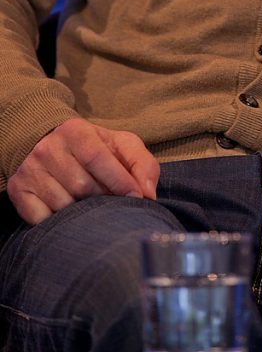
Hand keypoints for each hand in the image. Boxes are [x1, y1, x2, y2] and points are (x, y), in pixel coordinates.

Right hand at [7, 118, 159, 225]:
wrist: (47, 142)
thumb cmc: (92, 148)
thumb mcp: (120, 145)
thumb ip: (142, 163)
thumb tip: (148, 195)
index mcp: (75, 131)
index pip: (98, 158)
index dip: (119, 181)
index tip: (136, 198)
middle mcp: (48, 149)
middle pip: (82, 187)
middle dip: (104, 199)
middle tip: (113, 202)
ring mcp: (30, 171)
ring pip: (64, 206)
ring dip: (83, 213)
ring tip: (91, 207)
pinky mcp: (18, 192)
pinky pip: (42, 220)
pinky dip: (59, 223)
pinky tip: (68, 214)